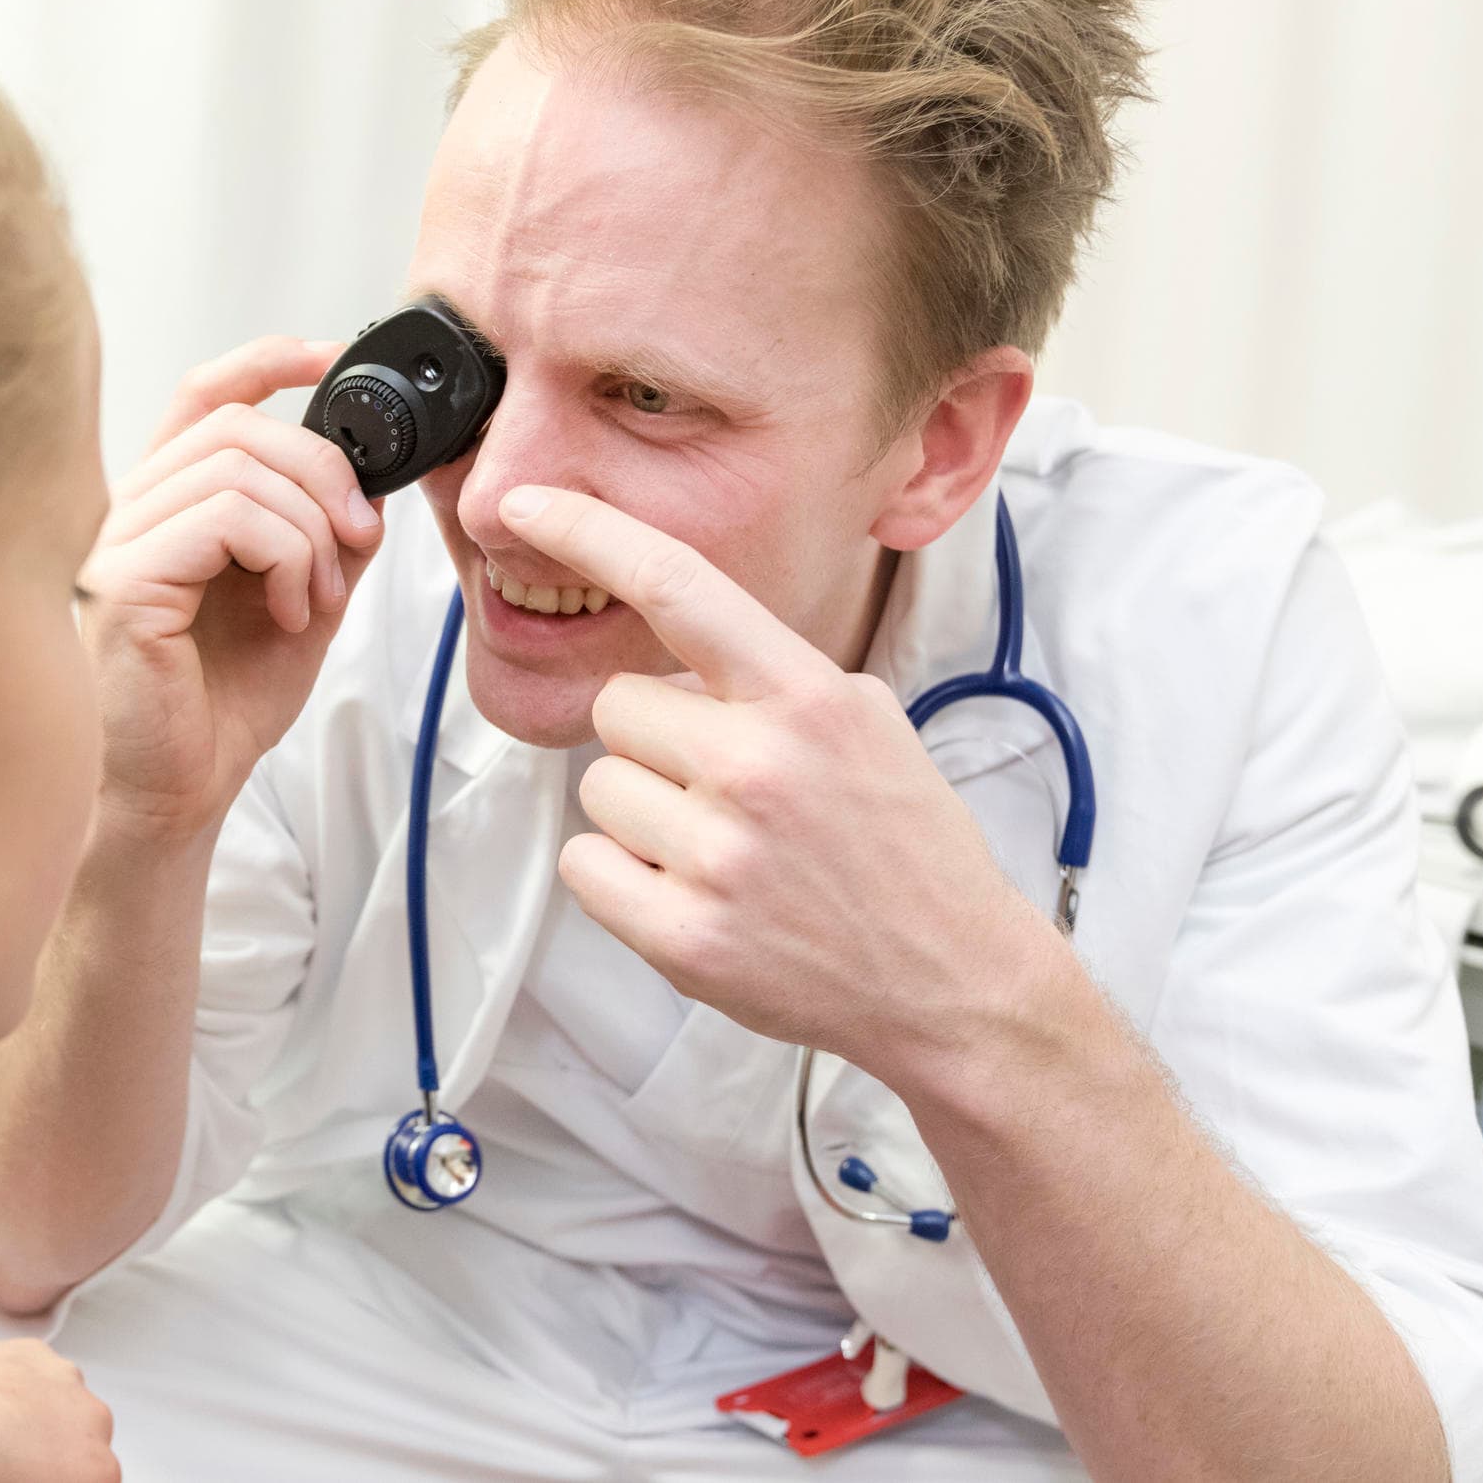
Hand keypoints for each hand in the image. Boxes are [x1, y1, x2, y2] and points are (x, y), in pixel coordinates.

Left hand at [0, 1340, 117, 1482]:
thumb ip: (49, 1481)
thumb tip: (43, 1474)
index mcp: (97, 1472)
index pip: (98, 1480)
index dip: (64, 1480)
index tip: (41, 1479)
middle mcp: (94, 1421)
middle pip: (90, 1446)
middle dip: (61, 1458)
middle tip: (19, 1469)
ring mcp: (68, 1380)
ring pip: (70, 1408)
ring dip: (48, 1422)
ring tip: (1, 1437)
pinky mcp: (40, 1352)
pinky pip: (45, 1378)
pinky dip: (28, 1390)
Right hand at [82, 337, 384, 837]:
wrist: (183, 790)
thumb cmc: (224, 704)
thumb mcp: (303, 599)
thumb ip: (328, 534)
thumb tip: (372, 477)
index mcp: (168, 503)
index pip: (204, 395)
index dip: (268, 359)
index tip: (331, 357)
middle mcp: (131, 510)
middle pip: (239, 426)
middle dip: (324, 472)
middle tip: (356, 542)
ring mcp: (117, 543)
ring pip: (238, 469)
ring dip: (310, 531)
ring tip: (318, 598)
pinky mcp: (123, 582)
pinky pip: (225, 519)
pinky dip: (285, 557)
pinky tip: (292, 612)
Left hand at [496, 485, 1068, 1089]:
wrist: (954, 980)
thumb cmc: (901, 844)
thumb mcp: (862, 719)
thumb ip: (767, 670)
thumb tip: (669, 632)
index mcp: (805, 697)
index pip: (679, 586)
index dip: (590, 533)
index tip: (529, 502)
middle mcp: (758, 766)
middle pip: (615, 706)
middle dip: (652, 741)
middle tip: (723, 789)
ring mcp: (719, 856)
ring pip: (597, 788)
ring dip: (640, 816)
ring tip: (723, 848)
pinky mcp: (685, 936)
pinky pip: (585, 865)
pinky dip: (620, 878)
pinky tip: (694, 892)